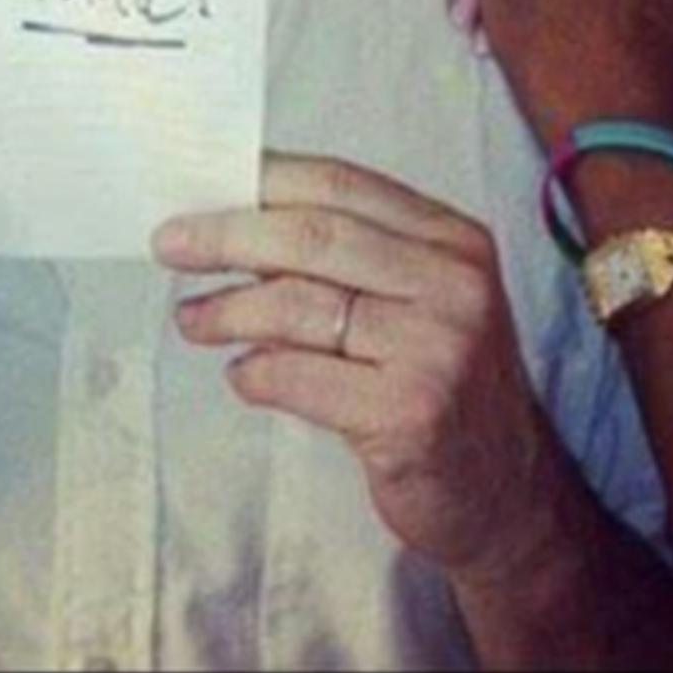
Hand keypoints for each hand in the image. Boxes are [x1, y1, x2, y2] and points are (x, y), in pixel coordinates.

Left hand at [154, 154, 564, 581]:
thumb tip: (232, 213)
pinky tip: (242, 375)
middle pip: (313, 235)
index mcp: (452, 237)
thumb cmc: (437, 380)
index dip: (259, 179)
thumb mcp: (414, 298)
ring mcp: (438, 348)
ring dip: (228, 309)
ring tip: (191, 319)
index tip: (197, 185)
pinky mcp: (411, 414)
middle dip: (227, 235)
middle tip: (168, 244)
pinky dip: (255, 372)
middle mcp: (454, 283)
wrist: (504, 493)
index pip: (338, 183)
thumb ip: (347, 254)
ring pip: (300, 305)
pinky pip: (301, 377)